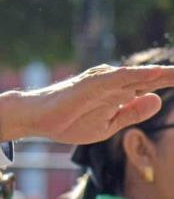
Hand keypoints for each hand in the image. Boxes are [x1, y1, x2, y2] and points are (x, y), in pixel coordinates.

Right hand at [0, 64, 173, 142]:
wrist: (38, 119)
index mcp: (120, 92)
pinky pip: (121, 77)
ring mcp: (105, 80)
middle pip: (153, 77)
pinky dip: (141, 75)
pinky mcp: (94, 82)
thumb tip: (159, 100)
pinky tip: (158, 74)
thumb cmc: (68, 121)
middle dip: (173, 76)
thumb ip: (132, 113)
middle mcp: (115, 81)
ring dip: (164, 74)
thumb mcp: (108, 125)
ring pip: (142, 75)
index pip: (154, 85)